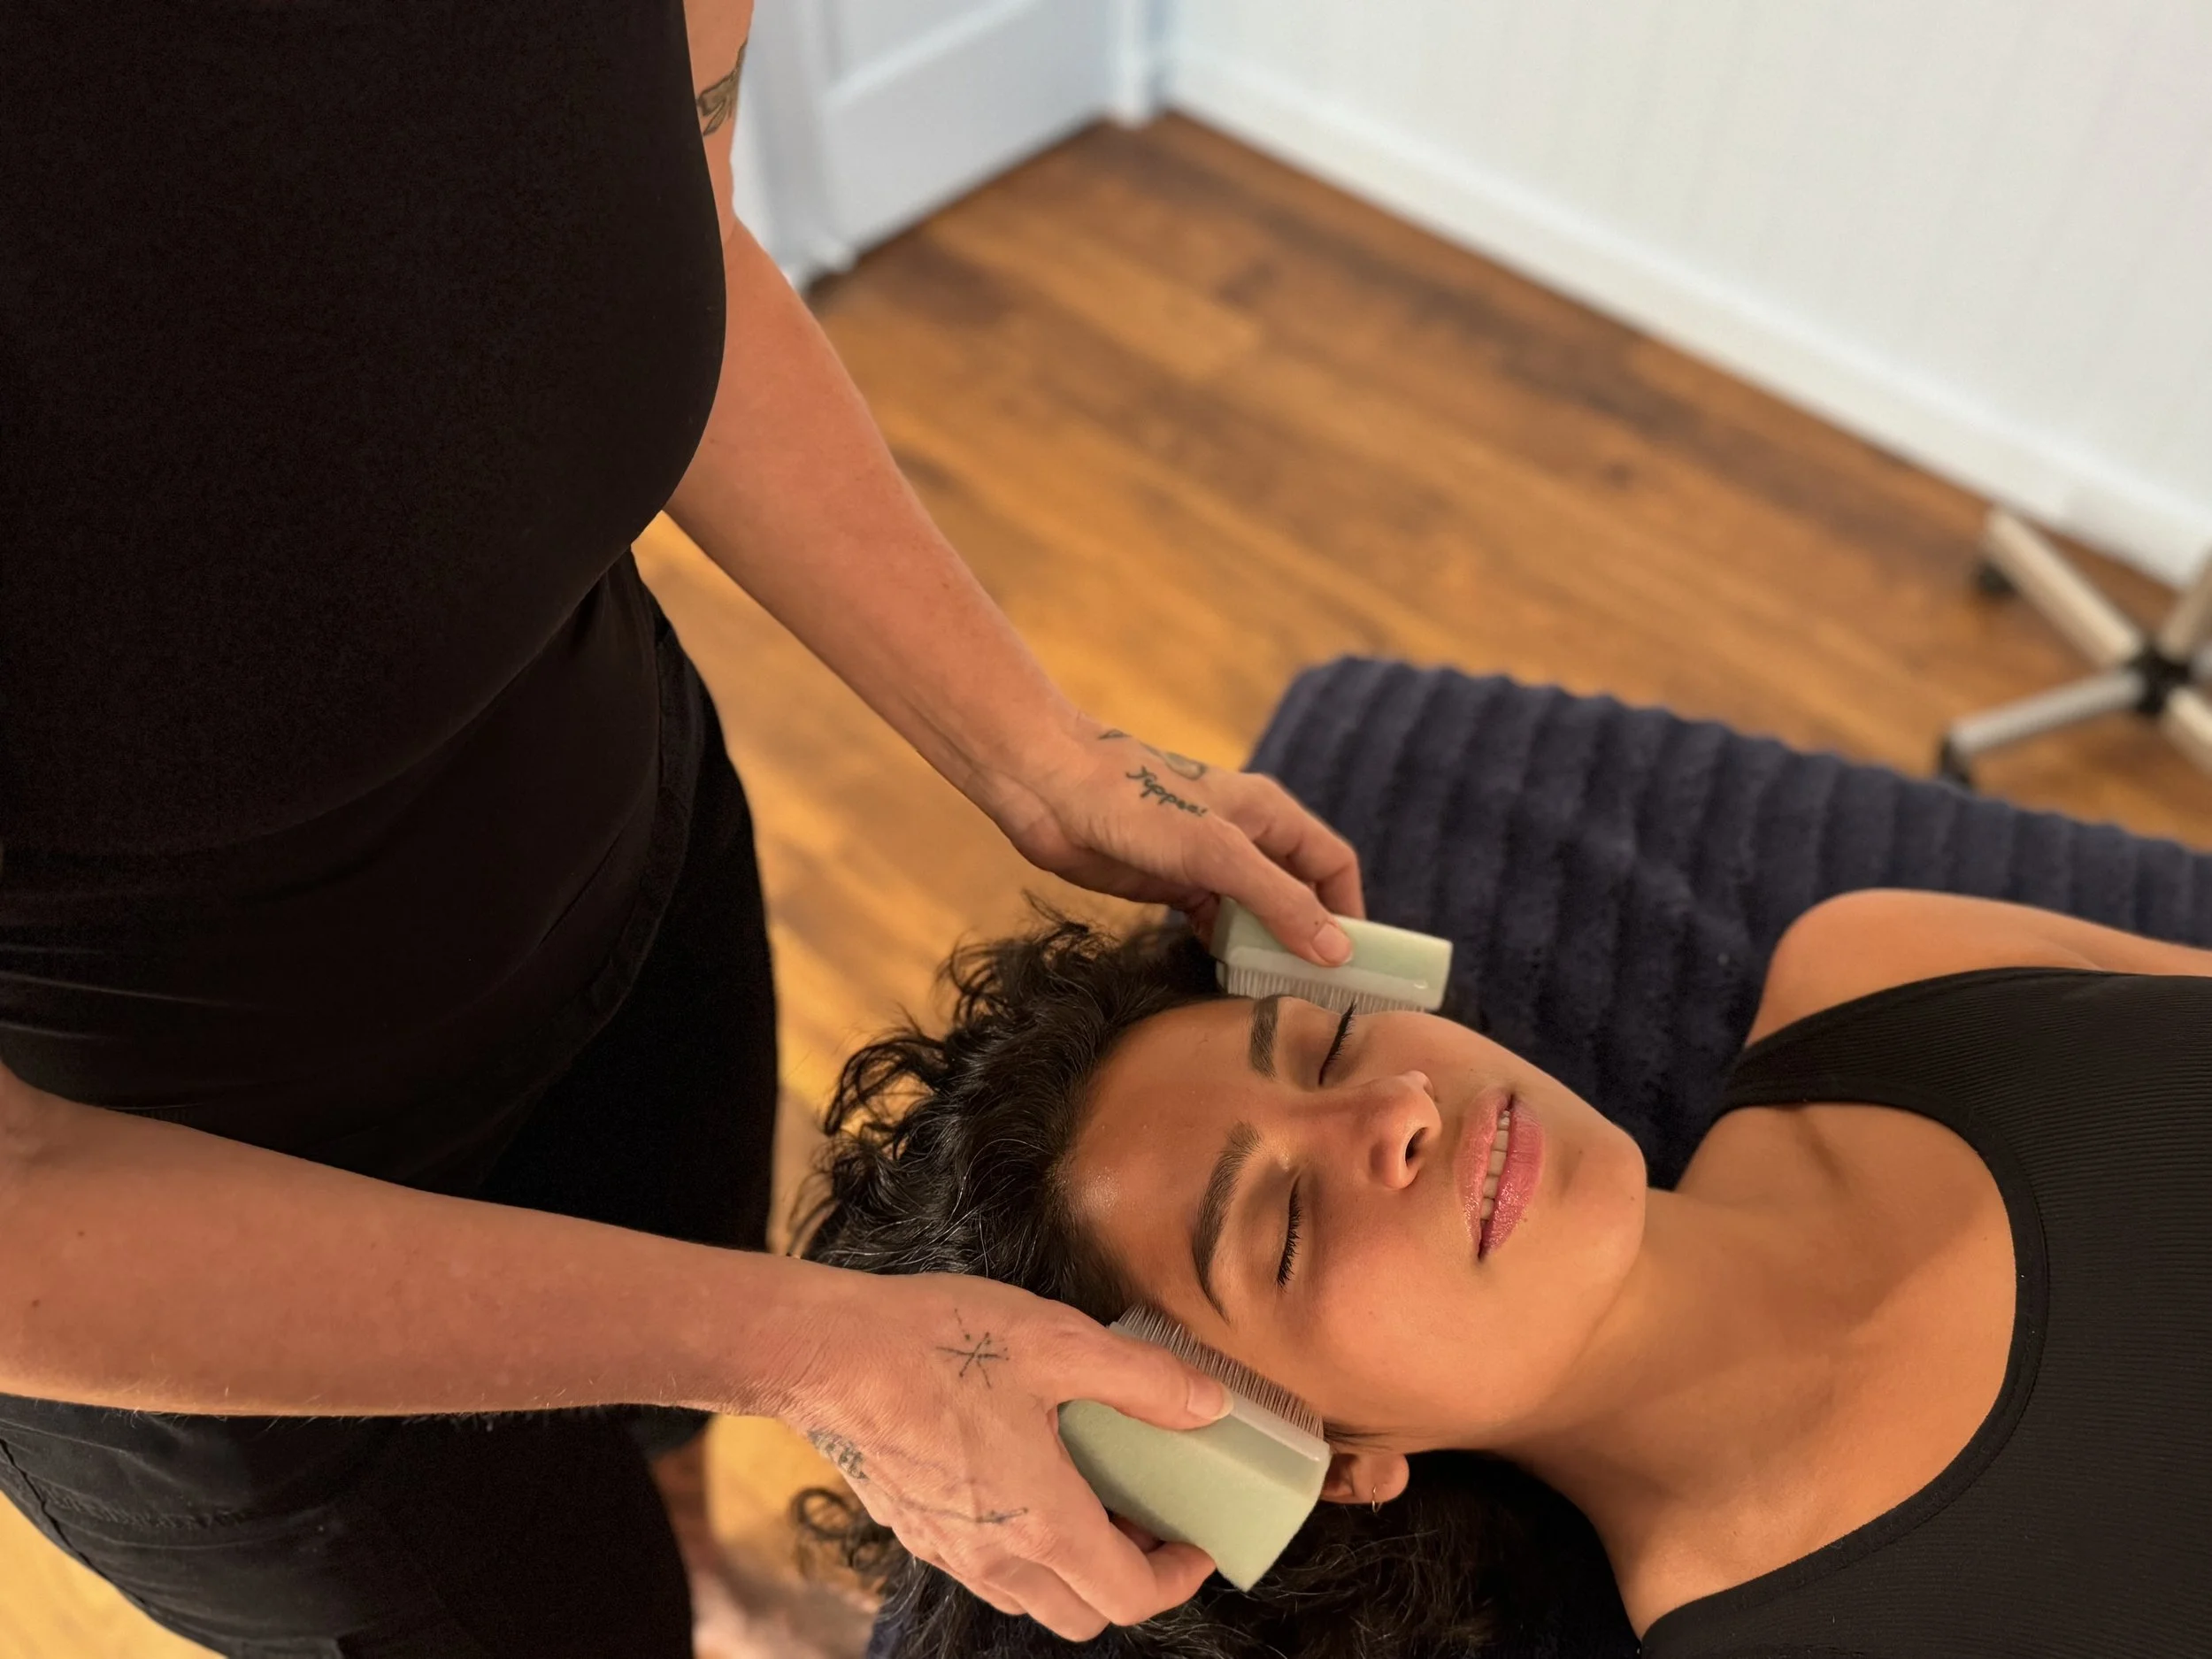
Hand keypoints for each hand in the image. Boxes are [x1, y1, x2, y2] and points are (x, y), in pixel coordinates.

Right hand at [785, 1271, 1232, 1640]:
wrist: (825, 1354)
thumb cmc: (938, 1344)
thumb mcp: (1060, 1344)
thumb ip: (1145, 1382)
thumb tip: (1210, 1404)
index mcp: (1042, 1523)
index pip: (1129, 1597)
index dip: (1177, 1578)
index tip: (1196, 1543)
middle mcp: (996, 1557)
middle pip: (1082, 1614)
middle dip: (1128, 1580)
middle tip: (1147, 1518)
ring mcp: (948, 1551)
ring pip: (1031, 1598)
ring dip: (1073, 1568)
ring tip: (1091, 1495)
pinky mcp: (914, 1531)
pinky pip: (986, 1569)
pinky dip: (1023, 1550)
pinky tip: (1025, 1478)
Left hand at [983, 716, 1365, 965]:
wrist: (1048, 787)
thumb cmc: (1134, 802)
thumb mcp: (1216, 853)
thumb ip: (1277, 901)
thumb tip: (1337, 951)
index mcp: (1268, 814)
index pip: (1332, 864)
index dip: (1350, 911)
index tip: (1356, 965)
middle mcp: (1244, 837)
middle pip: (1296, 893)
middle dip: (1309, 939)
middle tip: (1317, 996)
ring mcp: (1205, 863)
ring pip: (1254, 914)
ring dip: (1265, 951)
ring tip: (1275, 999)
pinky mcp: (1168, 884)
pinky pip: (1212, 924)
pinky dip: (1224, 951)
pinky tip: (1225, 982)